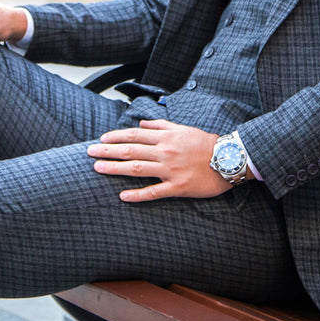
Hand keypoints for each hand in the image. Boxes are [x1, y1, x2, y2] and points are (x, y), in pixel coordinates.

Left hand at [88, 120, 231, 201]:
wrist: (230, 158)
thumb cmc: (206, 143)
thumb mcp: (183, 128)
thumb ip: (161, 126)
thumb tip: (141, 125)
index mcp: (166, 137)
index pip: (135, 136)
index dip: (116, 137)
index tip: (101, 139)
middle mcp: (165, 152)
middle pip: (131, 150)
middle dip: (107, 151)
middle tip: (89, 153)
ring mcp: (171, 170)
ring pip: (137, 168)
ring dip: (115, 168)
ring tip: (98, 168)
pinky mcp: (178, 187)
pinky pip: (155, 191)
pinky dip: (138, 194)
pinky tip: (122, 196)